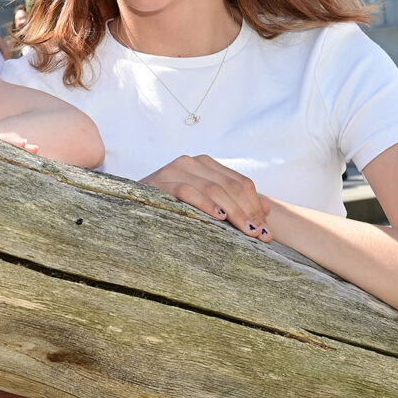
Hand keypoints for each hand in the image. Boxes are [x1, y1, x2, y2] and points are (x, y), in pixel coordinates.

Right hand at [140, 154, 271, 240]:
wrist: (130, 206)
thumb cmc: (171, 207)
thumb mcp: (206, 203)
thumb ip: (235, 203)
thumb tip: (267, 207)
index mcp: (205, 164)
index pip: (240, 182)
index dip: (256, 206)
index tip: (266, 231)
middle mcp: (191, 161)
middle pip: (230, 185)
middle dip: (249, 212)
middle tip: (261, 236)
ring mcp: (174, 169)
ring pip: (213, 188)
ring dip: (234, 212)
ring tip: (247, 232)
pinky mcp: (160, 182)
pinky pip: (187, 191)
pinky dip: (205, 204)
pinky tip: (218, 217)